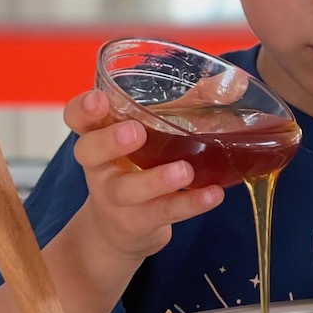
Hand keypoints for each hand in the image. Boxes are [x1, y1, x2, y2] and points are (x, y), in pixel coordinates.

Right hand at [64, 89, 224, 261]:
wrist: (120, 230)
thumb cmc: (138, 168)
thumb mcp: (155, 135)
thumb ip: (188, 105)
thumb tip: (235, 82)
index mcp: (98, 137)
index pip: (77, 119)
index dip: (82, 109)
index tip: (99, 99)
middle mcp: (99, 167)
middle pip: (89, 152)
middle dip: (110, 140)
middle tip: (136, 131)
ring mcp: (116, 198)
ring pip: (128, 189)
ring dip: (156, 179)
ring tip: (184, 170)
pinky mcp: (138, 222)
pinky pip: (163, 212)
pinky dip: (190, 204)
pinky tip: (213, 195)